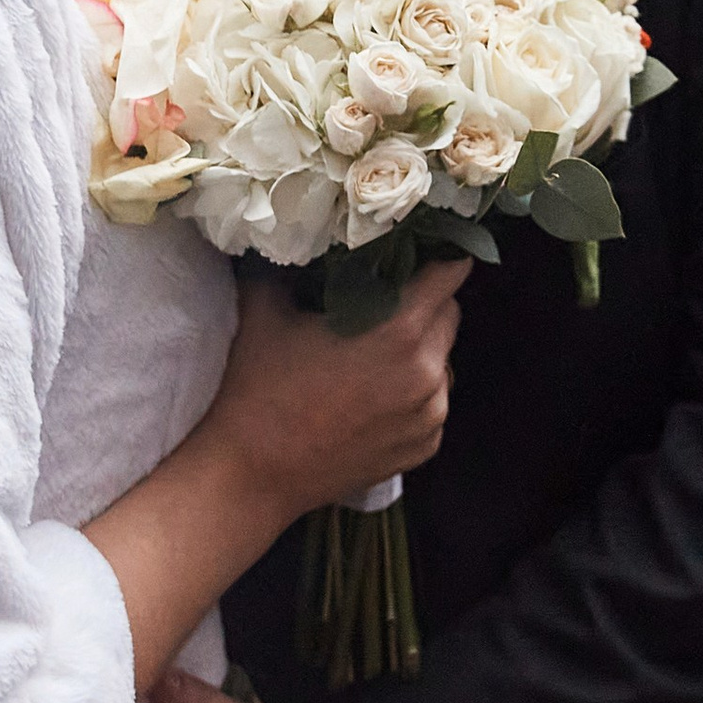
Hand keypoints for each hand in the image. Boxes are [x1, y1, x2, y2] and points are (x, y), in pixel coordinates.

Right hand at [211, 257, 464, 523]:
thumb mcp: (266, 308)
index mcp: (400, 332)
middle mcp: (428, 374)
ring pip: (443, 361)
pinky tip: (371, 397)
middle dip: (423, 302)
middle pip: (449, 314)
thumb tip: (302, 228)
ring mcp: (430, 416)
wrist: (251, 474)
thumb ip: (291, 262)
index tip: (416, 251)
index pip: (451, 273)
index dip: (436, 256)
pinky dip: (414, 394)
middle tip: (381, 303)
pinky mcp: (424, 448)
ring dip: (420, 350)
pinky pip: (433, 403)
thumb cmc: (257, 388)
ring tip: (372, 356)